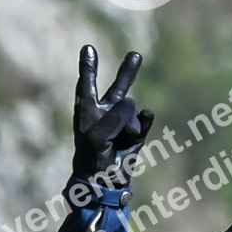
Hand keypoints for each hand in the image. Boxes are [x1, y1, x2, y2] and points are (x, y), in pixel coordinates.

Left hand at [72, 44, 154, 185]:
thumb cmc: (93, 160)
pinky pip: (145, 119)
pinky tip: (137, 131)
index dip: (89, 67)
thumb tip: (134, 104)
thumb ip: (113, 117)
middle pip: (118, 88)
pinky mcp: (136, 133)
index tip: (88, 48)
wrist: (105, 183)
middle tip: (136, 55)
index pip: (87, 84)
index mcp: (87, 112)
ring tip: (121, 140)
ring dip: (128, 123)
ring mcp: (122, 123)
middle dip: (128, 72)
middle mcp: (105, 114)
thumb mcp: (97, 138)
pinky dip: (143, 123)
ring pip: (132, 107)